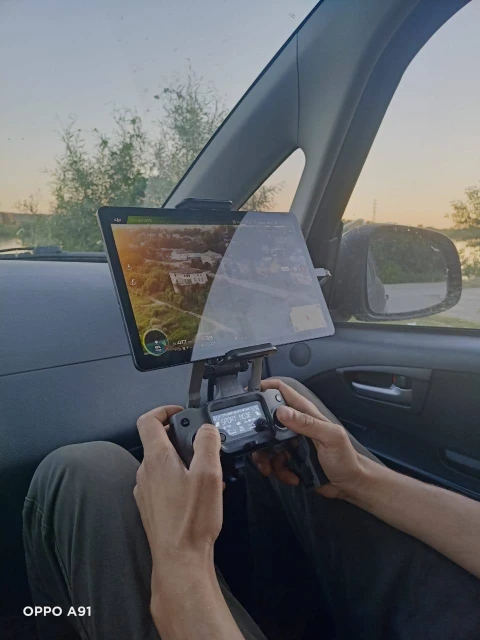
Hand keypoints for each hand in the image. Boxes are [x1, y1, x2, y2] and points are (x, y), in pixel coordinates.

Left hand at [134, 406, 223, 583]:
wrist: (179, 560)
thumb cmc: (192, 519)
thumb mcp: (208, 474)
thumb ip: (207, 443)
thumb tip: (206, 428)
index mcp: (156, 458)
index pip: (149, 420)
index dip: (164, 410)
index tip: (181, 412)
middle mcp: (145, 472)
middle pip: (158, 442)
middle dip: (182, 440)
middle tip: (203, 448)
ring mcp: (145, 491)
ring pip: (162, 465)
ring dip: (183, 462)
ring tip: (206, 476)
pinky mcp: (151, 508)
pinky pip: (163, 484)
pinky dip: (179, 481)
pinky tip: (198, 496)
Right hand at [253, 379, 368, 498]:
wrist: (350, 484)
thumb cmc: (346, 458)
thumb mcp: (329, 437)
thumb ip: (307, 423)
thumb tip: (282, 411)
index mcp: (305, 414)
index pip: (282, 391)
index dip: (265, 387)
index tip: (250, 393)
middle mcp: (296, 425)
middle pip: (267, 420)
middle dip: (258, 433)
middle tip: (258, 447)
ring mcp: (292, 442)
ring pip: (267, 444)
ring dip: (265, 458)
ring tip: (271, 469)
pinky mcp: (291, 458)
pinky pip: (275, 462)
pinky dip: (279, 471)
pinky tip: (291, 476)